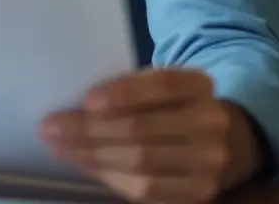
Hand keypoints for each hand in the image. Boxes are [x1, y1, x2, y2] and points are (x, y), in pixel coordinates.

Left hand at [39, 68, 261, 203]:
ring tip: (59, 147)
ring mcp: (209, 163)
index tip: (86, 100)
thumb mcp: (160, 86)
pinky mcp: (199, 194)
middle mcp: (210, 124)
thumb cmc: (174, 106)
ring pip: (140, 163)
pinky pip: (146, 190)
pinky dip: (110, 177)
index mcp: (199, 85)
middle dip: (89, 130)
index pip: (162, 86)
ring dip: (92, 156)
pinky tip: (85, 165)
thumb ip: (129, 89)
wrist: (228, 142)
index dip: (123, 94)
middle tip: (51, 127)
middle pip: (142, 129)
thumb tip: (75, 107)